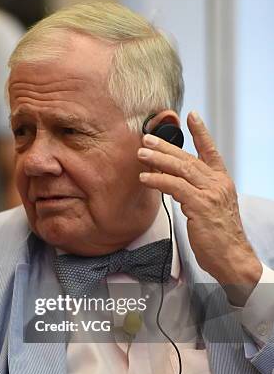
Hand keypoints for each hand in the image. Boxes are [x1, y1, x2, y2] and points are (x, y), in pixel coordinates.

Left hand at [137, 111, 261, 304]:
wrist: (233, 258)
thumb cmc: (220, 237)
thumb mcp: (211, 209)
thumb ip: (196, 193)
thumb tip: (174, 183)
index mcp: (222, 182)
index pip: (211, 151)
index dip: (201, 133)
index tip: (191, 116)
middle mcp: (217, 183)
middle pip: (188, 158)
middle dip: (165, 146)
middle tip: (147, 138)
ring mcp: (210, 193)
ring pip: (180, 169)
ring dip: (158, 160)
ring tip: (141, 154)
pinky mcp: (200, 205)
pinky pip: (174, 187)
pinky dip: (158, 180)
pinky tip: (146, 178)